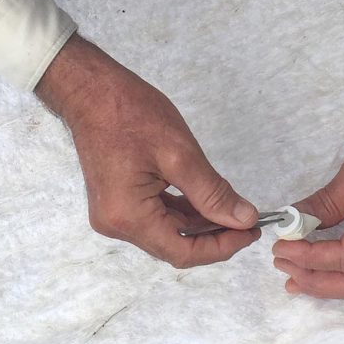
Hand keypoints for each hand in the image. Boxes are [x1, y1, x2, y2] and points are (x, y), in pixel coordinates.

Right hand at [36, 34, 260, 267]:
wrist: (92, 91)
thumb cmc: (132, 115)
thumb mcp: (180, 154)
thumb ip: (213, 193)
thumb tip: (245, 219)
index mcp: (129, 217)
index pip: (182, 252)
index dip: (221, 247)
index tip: (251, 232)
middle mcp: (117, 225)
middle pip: (174, 246)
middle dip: (214, 236)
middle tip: (248, 220)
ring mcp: (114, 214)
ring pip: (166, 231)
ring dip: (200, 225)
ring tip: (232, 210)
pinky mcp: (117, 200)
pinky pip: (155, 216)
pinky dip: (182, 212)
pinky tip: (205, 201)